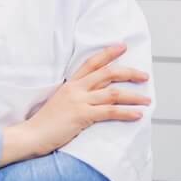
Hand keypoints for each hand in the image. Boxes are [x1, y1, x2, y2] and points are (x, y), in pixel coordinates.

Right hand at [3, 43, 150, 164]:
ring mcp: (78, 101)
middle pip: (106, 73)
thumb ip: (75, 96)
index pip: (91, 63)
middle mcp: (75, 89)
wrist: (32, 134)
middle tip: (144, 75)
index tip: (122, 46)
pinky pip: (110, 111)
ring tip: (147, 99)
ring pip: (113, 93)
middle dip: (128, 72)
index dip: (107, 53)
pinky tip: (138, 114)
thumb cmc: (46, 122)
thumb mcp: (60, 102)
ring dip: (134, 96)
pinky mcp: (82, 115)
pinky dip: (127, 112)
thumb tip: (93, 97)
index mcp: (70, 84)